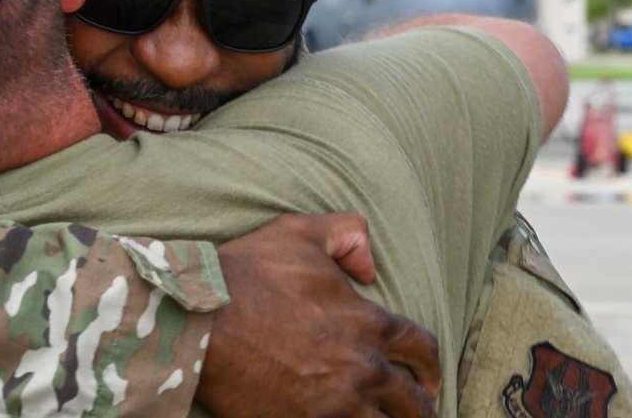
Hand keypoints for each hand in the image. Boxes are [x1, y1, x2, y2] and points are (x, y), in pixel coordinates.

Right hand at [197, 212, 440, 417]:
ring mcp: (335, 406)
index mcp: (368, 323)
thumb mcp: (300, 232)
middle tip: (418, 413)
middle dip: (420, 409)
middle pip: (413, 403)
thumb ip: (347, 233)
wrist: (200, 322)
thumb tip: (369, 265)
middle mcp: (362, 369)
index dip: (431, 367)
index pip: (422, 351)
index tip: (428, 378)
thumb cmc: (247, 274)